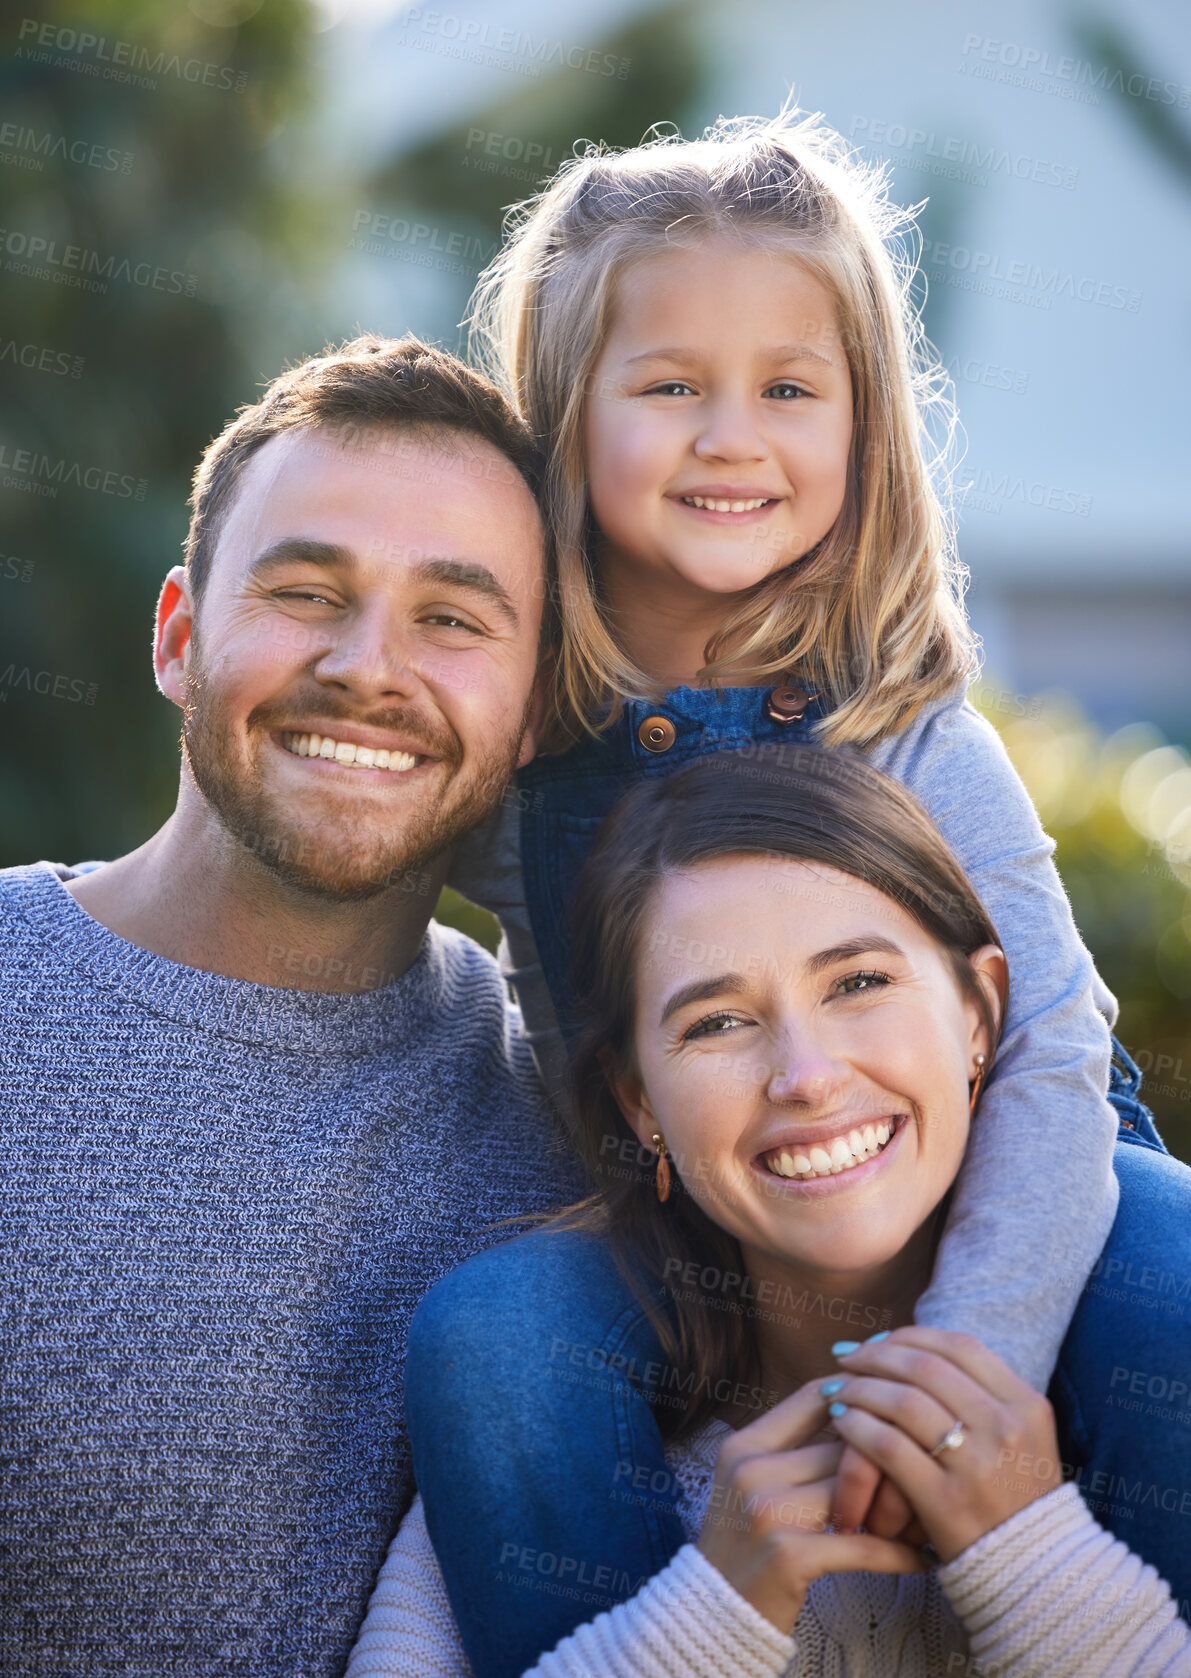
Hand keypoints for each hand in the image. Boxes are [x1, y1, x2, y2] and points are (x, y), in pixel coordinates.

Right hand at [697, 1378, 924, 1633]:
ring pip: (856, 1488)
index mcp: (744, 1445)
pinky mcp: (790, 1555)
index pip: (812, 1396)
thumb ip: (795, 1448)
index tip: (897, 1408)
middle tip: (930, 1469)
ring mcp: (768, 1511)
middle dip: (887, 1460)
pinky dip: (898, 1554)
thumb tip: (862, 1412)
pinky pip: (863, 1545)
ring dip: (898, 1506)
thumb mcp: (752, 1484)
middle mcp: (752, 1470)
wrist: (713, 1615)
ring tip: (929, 1515)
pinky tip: (922, 1559)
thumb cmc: (744, 1544)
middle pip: (842, 1444)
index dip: (860, 1397)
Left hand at [824, 1326, 1062, 1562]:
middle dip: (876, 1356)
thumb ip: (981, 1395)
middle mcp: (1004, 1428)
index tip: (878, 1340)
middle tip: (846, 1358)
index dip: (910, 1336)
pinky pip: (887, 1446)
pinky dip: (857, 1426)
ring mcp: (976, 1465)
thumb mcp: (1021, 1438)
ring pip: (902, 1401)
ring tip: (837, 1390)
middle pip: (925, 1367)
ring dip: (860, 1388)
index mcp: (1026, 1405)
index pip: (959, 1346)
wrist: (1035, 1573)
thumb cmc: (1015, 1499)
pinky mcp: (945, 1500)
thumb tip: (916, 1350)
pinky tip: (841, 1422)